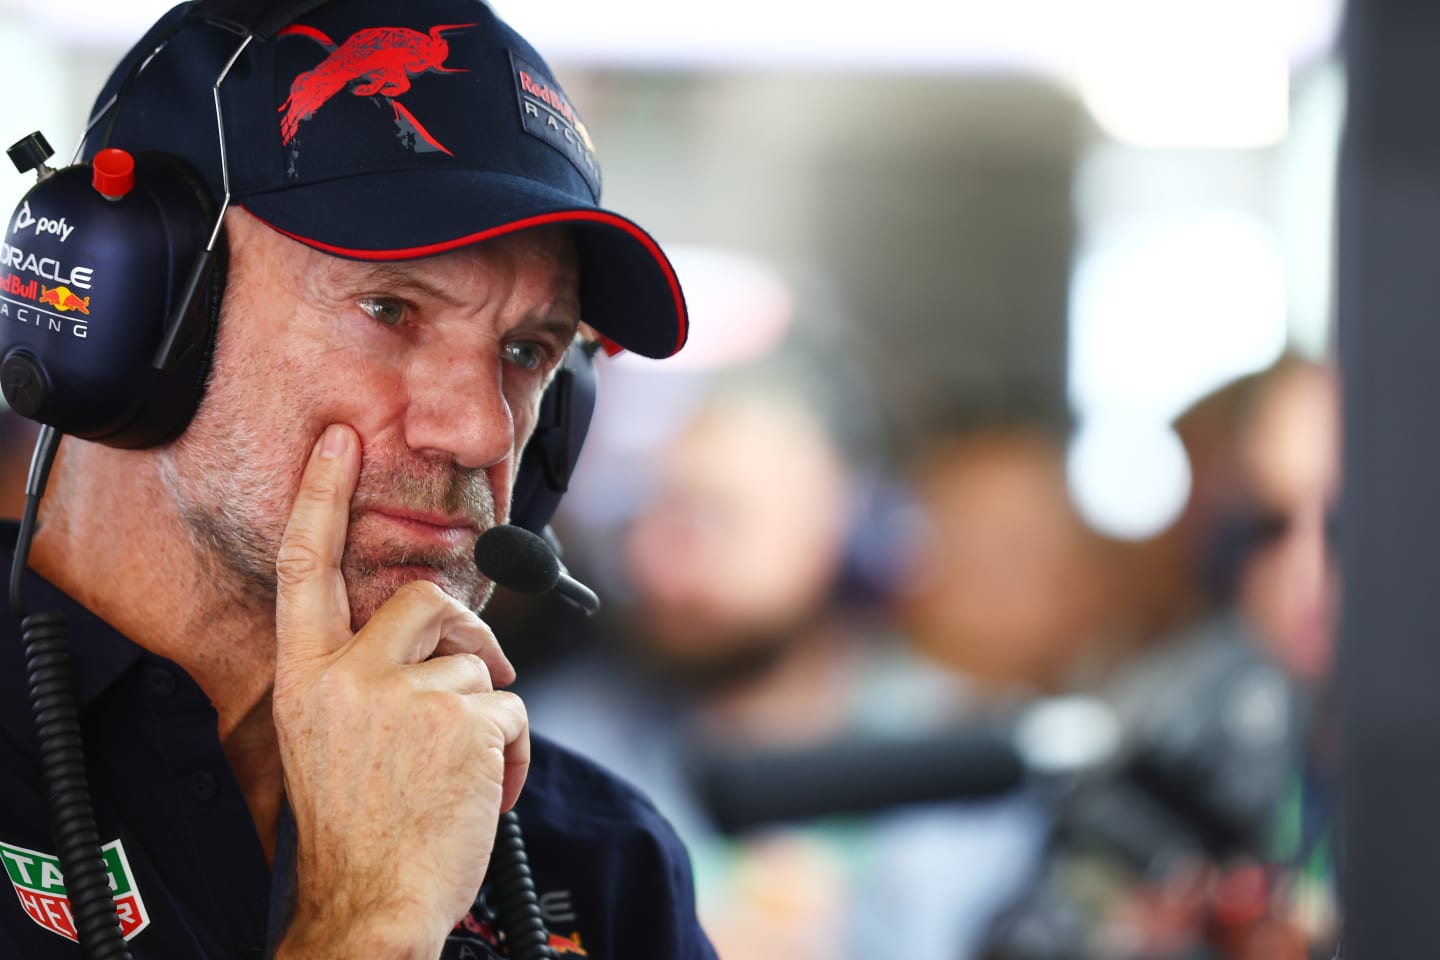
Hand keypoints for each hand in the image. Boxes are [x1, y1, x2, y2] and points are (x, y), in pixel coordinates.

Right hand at [271, 424, 528, 958]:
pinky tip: (485, 795)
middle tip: (479, 672)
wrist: (369, 905)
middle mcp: (348, 677)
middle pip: (426, 598)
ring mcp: (406, 697)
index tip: (337, 442)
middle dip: (465, 633)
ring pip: (479, 665)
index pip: (307, 569)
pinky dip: (512, 755)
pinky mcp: (463, 722)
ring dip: (485, 718)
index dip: (320, 498)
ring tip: (459, 775)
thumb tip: (438, 638)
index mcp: (306, 678)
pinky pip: (513, 710)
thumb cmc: (356, 830)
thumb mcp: (329, 740)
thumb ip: (365, 678)